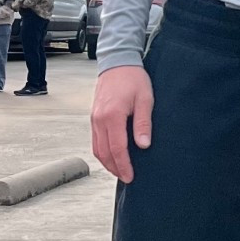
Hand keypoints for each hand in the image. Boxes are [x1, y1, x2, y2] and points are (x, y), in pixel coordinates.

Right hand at [91, 64, 153, 183]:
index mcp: (112, 115)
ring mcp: (94, 118)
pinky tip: (112, 156)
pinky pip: (95, 140)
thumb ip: (143, 124)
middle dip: (114, 168)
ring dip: (107, 162)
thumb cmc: (133, 79)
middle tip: (127, 178)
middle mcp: (99, 119)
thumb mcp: (145, 100)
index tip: (130, 176)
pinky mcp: (94, 117)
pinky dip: (102, 152)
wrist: (118, 63)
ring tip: (120, 170)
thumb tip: (143, 145)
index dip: (123, 165)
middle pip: (104, 152)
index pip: (117, 148)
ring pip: (96, 148)